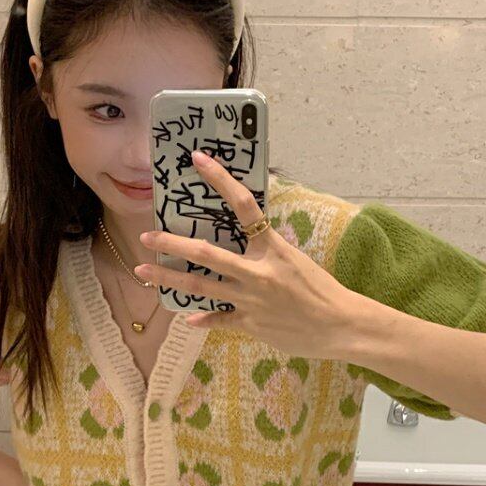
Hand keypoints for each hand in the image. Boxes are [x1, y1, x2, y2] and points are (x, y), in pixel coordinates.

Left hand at [134, 149, 359, 359]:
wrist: (341, 326)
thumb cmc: (323, 290)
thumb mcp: (296, 260)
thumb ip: (268, 252)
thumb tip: (250, 242)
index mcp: (272, 248)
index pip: (243, 205)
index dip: (220, 180)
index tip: (198, 160)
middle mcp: (257, 272)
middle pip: (206, 254)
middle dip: (171, 244)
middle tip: (146, 236)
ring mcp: (250, 299)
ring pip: (201, 288)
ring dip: (169, 279)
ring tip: (144, 273)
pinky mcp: (250, 324)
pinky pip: (219, 320)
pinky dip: (203, 318)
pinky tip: (188, 317)